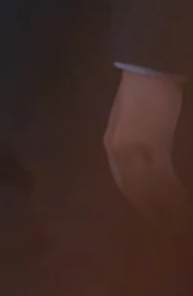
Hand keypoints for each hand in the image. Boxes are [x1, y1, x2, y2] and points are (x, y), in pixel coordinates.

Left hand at [105, 68, 188, 218]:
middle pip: (133, 191)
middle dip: (152, 212)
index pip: (125, 182)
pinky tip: (181, 207)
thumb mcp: (139, 122)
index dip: (140, 202)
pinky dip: (171, 196)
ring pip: (145, 191)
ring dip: (163, 208)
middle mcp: (115, 151)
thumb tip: (152, 160)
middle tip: (168, 228)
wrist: (149, 67)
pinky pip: (159, 180)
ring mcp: (128, 149)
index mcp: (113, 144)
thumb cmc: (149, 91)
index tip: (154, 218)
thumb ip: (143, 143)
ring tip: (177, 223)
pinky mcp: (145, 145)